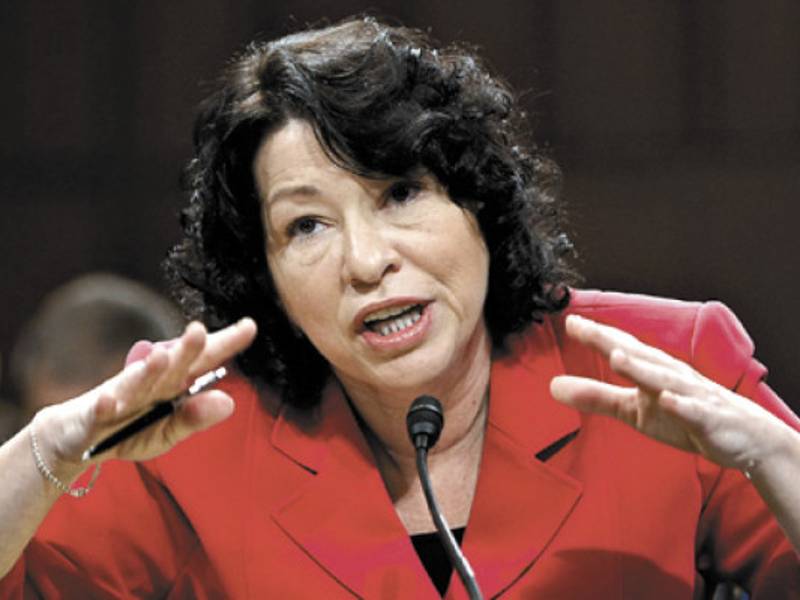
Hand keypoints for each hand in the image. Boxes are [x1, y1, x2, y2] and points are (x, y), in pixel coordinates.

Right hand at [32, 318, 256, 476]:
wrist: (74, 439)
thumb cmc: (127, 431)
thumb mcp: (166, 433)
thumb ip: (195, 419)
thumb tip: (229, 402)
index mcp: (172, 385)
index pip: (203, 360)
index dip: (225, 343)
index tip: (249, 326)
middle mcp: (150, 383)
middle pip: (173, 364)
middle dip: (186, 348)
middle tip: (200, 330)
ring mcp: (120, 395)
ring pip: (136, 381)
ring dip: (148, 369)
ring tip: (162, 356)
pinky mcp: (93, 414)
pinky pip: (100, 410)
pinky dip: (105, 406)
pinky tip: (110, 401)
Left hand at [550, 314, 791, 471]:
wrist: (747, 438)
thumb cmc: (684, 415)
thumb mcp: (633, 410)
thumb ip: (595, 396)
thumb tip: (552, 386)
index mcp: (650, 369)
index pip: (618, 346)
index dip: (593, 334)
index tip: (567, 320)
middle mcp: (668, 375)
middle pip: (636, 354)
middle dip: (609, 340)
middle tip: (581, 326)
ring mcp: (690, 395)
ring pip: (663, 378)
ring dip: (640, 367)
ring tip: (615, 356)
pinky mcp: (709, 420)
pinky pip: (693, 412)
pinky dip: (680, 405)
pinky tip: (667, 399)